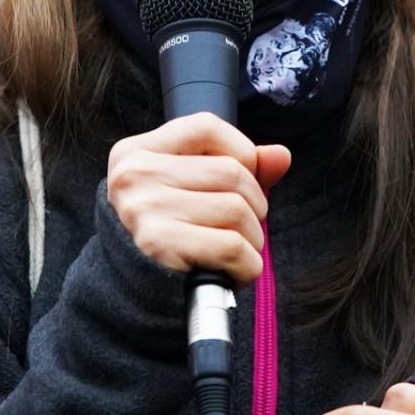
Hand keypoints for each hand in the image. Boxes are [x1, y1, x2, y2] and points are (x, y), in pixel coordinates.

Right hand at [107, 112, 290, 282]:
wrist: (133, 287)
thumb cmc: (170, 229)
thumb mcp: (195, 186)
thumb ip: (239, 164)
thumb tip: (281, 155)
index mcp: (138, 151)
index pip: (206, 126)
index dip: (241, 150)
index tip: (244, 178)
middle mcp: (135, 174)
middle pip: (231, 172)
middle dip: (255, 204)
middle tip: (244, 226)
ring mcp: (144, 208)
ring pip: (237, 209)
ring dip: (254, 238)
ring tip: (237, 249)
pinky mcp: (157, 244)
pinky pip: (233, 246)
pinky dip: (248, 264)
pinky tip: (234, 269)